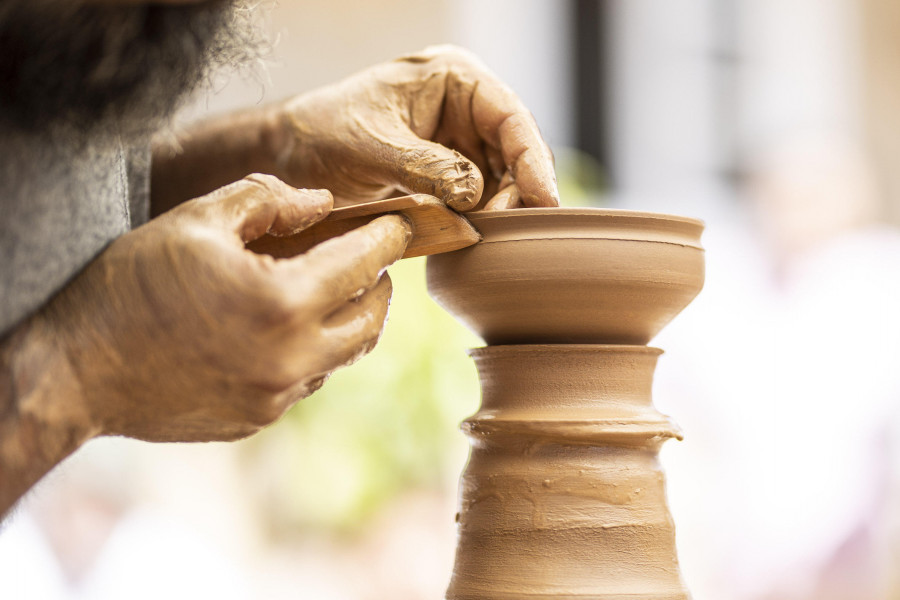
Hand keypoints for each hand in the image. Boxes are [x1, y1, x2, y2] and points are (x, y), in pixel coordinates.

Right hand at [42, 174, 409, 442]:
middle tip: (373, 261)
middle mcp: (291, 358)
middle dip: (380, 284)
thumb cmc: (131, 287)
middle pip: (371, 319)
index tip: (400, 225)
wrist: (77, 371)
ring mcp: (276, 396)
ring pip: (342, 355)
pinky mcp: (257, 420)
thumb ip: (267, 201)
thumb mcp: (196, 221)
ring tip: (332, 291)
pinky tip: (286, 330)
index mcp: (282, 302)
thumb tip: (319, 202)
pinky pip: (306, 380)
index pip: (362, 263)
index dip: (387, 239)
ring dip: (348, 321)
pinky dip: (311, 351)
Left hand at [273, 45, 559, 211]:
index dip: (532, 160)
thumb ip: (423, 166)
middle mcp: (465, 108)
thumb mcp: (370, 146)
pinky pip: (479, 200)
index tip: (543, 201)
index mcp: (453, 79)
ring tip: (482, 238)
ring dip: (498, 212)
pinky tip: (470, 240)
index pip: (509, 116)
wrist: (292, 156)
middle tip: (501, 232)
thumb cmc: (323, 132)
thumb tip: (474, 193)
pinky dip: (478, 222)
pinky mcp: (449, 175)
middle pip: (515, 153)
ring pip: (502, 181)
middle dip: (515, 193)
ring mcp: (459, 142)